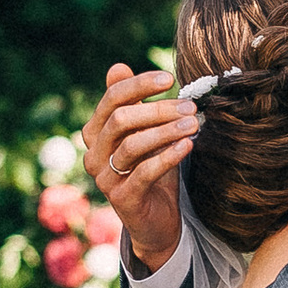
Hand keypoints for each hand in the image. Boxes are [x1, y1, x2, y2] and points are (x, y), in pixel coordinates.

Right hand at [83, 63, 197, 274]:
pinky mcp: (122, 199)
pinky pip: (144, 172)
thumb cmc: (151, 169)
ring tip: (193, 123)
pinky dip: (168, 156)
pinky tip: (188, 145)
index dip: (139, 85)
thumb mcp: (144, 133)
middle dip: (158, 109)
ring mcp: (104, 178)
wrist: (157, 220)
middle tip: (190, 106)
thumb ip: (132, 104)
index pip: (112, 99)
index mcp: (94, 132)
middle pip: (121, 120)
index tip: (169, 78)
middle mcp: (93, 154)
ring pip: (132, 145)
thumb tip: (117, 67)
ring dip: (167, 131)